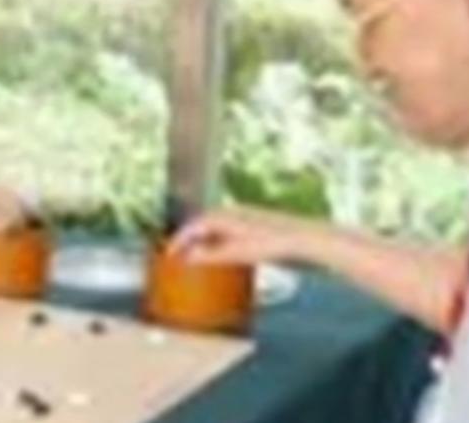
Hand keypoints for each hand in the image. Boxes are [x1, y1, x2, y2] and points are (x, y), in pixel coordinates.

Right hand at [168, 206, 321, 264]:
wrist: (300, 237)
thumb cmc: (268, 243)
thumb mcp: (235, 253)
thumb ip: (209, 255)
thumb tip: (187, 257)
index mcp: (222, 216)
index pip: (192, 226)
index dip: (179, 240)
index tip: (169, 253)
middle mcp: (230, 211)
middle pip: (202, 222)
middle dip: (189, 236)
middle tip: (179, 252)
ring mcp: (243, 214)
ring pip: (215, 224)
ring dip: (203, 237)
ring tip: (197, 253)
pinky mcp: (254, 221)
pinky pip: (226, 227)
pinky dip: (217, 238)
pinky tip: (223, 250)